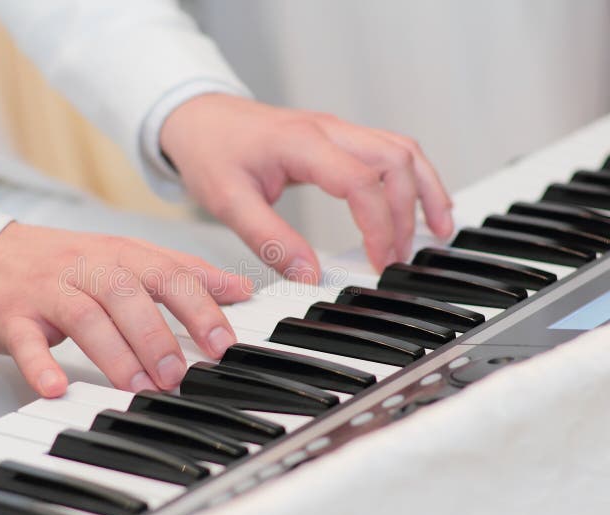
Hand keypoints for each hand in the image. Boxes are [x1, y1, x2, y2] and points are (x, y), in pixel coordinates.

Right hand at [0, 223, 250, 397]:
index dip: (198, 307)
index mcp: (121, 254)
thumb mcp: (128, 258)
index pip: (167, 274)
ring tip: (136, 387)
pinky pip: (25, 339)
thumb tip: (239, 288)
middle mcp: (87, 267)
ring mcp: (49, 290)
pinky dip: (40, 364)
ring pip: (84, 316)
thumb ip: (183, 273)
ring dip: (113, 353)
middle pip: (127, 294)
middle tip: (177, 374)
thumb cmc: (67, 262)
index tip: (223, 343)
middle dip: (156, 335)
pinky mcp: (13, 315)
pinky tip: (56, 387)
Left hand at [160, 94, 453, 277]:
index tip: (380, 262)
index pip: (361, 182)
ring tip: (438, 231)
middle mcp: (328, 130)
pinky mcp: (337, 138)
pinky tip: (421, 202)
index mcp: (302, 143)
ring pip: (401, 151)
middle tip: (400, 258)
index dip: (379, 225)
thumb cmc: (210, 151)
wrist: (198, 117)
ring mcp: (336, 130)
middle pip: (394, 162)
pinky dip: (412, 177)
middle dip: (407, 213)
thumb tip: (309, 276)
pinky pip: (389, 151)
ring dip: (424, 189)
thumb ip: (270, 239)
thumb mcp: (228, 201)